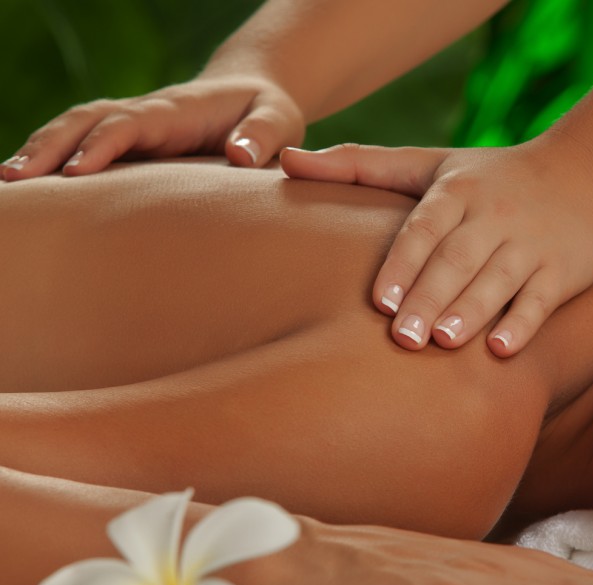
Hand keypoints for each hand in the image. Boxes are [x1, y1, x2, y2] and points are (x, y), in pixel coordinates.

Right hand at [2, 75, 303, 180]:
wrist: (256, 100)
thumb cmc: (268, 114)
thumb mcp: (277, 119)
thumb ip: (262, 136)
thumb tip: (239, 157)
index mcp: (174, 110)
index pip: (128, 124)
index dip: (101, 146)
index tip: (77, 173)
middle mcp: (144, 114)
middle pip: (85, 123)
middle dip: (49, 147)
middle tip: (15, 180)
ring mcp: (132, 127)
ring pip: (74, 131)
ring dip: (39, 152)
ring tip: (8, 187)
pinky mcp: (129, 144)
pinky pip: (82, 146)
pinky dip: (52, 160)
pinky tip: (30, 189)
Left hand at [279, 140, 592, 356]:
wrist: (582, 176)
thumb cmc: (488, 178)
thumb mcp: (428, 163)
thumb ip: (359, 165)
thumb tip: (284, 160)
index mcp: (457, 191)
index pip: (426, 227)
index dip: (403, 263)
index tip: (380, 301)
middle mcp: (495, 216)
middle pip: (460, 258)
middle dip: (432, 296)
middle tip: (403, 338)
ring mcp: (532, 244)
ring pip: (500, 280)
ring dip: (473, 311)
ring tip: (445, 343)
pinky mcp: (563, 271)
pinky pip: (542, 301)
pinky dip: (524, 324)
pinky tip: (500, 350)